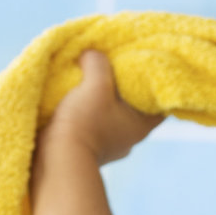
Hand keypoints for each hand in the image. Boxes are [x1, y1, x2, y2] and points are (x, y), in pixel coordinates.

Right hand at [42, 50, 163, 164]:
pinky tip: (78, 97)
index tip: (144, 65)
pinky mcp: (90, 148)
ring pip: (113, 114)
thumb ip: (98, 62)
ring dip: (104, 99)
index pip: (160, 101)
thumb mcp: (95, 84)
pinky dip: (89, 110)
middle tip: (115, 65)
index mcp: (142, 125)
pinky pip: (94, 123)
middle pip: (135, 106)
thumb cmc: (84, 123)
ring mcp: (110, 146)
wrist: (55, 160)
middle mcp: (130, 137)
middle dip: (125, 87)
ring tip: (92, 78)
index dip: (154, 82)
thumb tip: (92, 53)